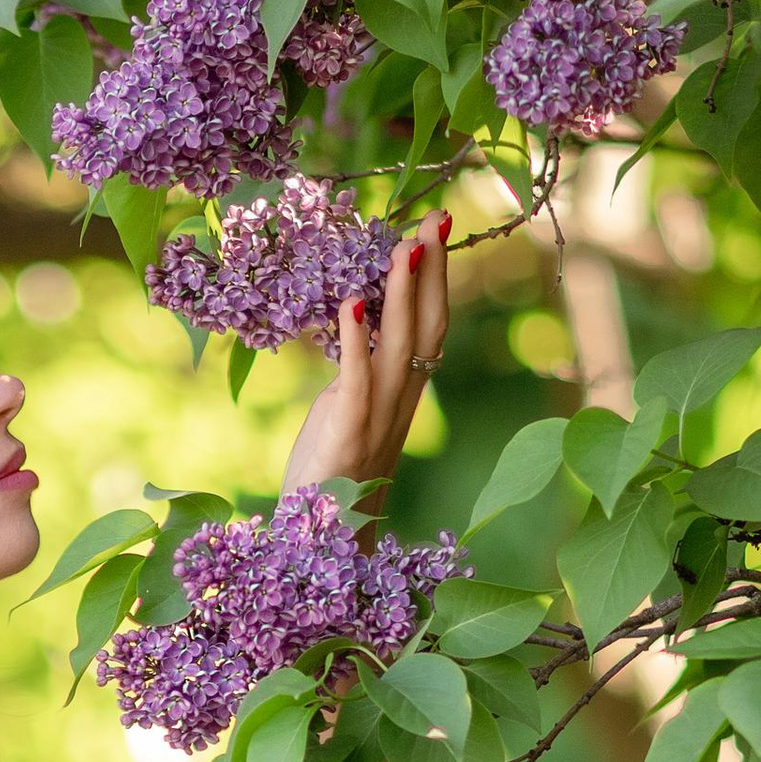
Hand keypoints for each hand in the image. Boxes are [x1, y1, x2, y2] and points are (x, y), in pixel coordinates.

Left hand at [284, 214, 452, 499]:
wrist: (324, 543)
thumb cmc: (331, 473)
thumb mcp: (346, 408)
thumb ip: (357, 368)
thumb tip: (356, 323)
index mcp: (404, 393)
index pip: (430, 325)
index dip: (437, 277)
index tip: (436, 228)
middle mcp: (401, 401)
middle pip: (427, 326)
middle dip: (432, 271)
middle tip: (434, 218)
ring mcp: (378, 417)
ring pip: (399, 346)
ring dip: (402, 294)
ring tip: (402, 247)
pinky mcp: (347, 433)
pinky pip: (357, 379)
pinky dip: (355, 339)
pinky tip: (352, 301)